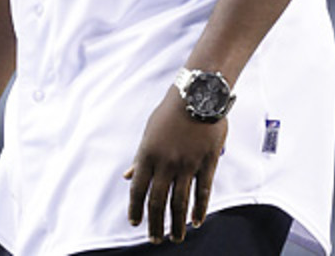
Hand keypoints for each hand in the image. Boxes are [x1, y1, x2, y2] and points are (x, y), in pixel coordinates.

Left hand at [124, 90, 227, 243]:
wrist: (198, 94)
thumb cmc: (170, 112)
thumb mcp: (149, 132)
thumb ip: (141, 158)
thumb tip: (127, 177)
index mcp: (147, 154)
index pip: (138, 190)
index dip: (135, 210)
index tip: (135, 224)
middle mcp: (166, 163)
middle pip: (158, 202)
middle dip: (156, 225)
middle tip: (156, 240)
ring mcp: (188, 164)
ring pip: (180, 202)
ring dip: (177, 224)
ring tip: (176, 238)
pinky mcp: (207, 162)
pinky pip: (203, 192)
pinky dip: (199, 209)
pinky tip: (196, 221)